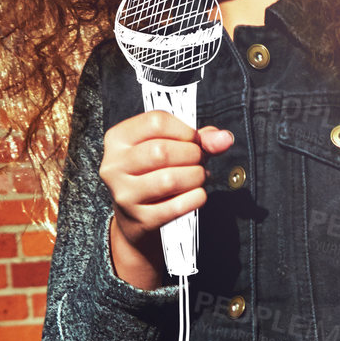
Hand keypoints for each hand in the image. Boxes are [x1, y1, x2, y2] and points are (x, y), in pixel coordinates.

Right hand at [100, 111, 234, 289]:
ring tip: (199, 177)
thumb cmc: (154, 174)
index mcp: (118, 139)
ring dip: (196, 176)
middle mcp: (114, 165)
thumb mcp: (169, 148)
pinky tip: (197, 194)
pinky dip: (196, 198)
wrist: (135, 218)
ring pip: (169, 180)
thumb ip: (197, 140)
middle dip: (192, 155)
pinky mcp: (140, 219)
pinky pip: (177, 206)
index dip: (185, 130)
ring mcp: (125, 194)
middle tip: (199, 161)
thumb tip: (225, 138)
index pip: (155, 122)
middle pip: (161, 151)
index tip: (193, 140)